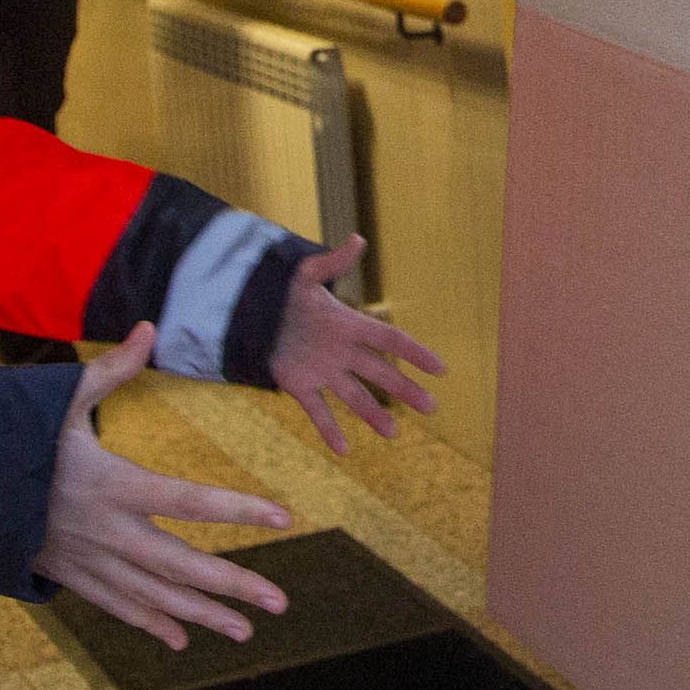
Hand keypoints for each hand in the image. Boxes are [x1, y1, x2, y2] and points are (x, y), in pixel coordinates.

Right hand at [34, 324, 293, 648]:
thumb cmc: (14, 434)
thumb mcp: (61, 398)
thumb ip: (111, 370)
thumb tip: (148, 326)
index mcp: (112, 483)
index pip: (188, 500)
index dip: (238, 510)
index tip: (284, 517)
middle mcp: (105, 530)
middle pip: (180, 565)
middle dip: (232, 585)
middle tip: (280, 602)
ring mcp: (87, 560)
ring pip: (153, 596)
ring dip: (201, 615)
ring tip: (245, 631)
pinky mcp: (69, 575)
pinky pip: (116, 606)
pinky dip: (150, 623)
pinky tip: (181, 639)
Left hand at [268, 235, 446, 454]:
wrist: (248, 309)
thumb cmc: (280, 288)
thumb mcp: (305, 273)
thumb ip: (332, 262)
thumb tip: (358, 238)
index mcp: (348, 323)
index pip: (389, 339)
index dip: (415, 352)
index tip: (440, 369)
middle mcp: (341, 350)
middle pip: (380, 372)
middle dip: (405, 389)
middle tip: (431, 407)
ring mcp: (322, 370)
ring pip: (354, 396)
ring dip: (373, 414)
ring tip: (393, 434)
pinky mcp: (298, 384)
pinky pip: (318, 410)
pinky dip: (329, 430)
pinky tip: (344, 451)